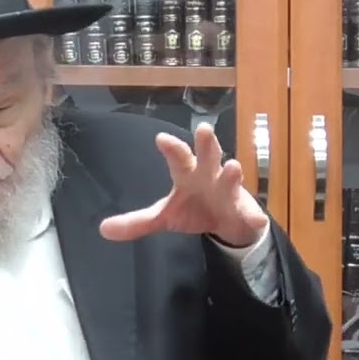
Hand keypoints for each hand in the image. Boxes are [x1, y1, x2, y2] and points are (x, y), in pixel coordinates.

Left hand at [99, 123, 268, 247]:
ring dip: (232, 173)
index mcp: (187, 174)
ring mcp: (229, 191)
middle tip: (204, 130)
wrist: (226, 222)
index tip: (161, 138)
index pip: (178, 158)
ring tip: (233, 167)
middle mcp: (209, 175)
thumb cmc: (193, 208)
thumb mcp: (164, 216)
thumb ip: (137, 222)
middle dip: (206, 144)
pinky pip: (250, 213)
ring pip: (231, 179)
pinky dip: (253, 215)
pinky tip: (255, 218)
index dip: (171, 148)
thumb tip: (103, 230)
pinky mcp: (244, 210)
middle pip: (208, 156)